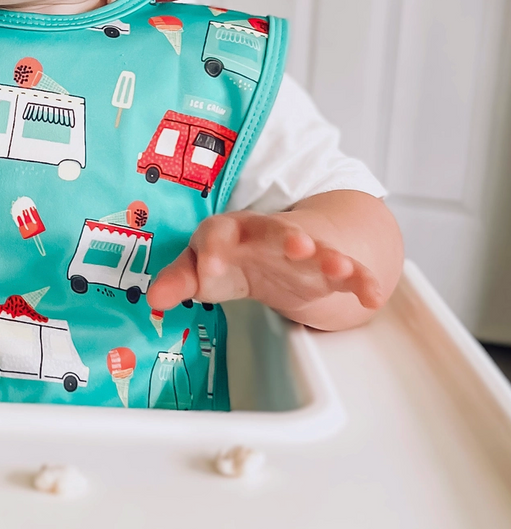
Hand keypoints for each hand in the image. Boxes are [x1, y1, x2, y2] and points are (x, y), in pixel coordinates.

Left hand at [147, 208, 384, 321]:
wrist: (285, 246)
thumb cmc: (236, 257)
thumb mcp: (206, 267)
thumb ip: (181, 280)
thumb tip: (154, 298)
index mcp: (231, 232)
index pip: (217, 234)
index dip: (212, 249)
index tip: (207, 268)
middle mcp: (268, 235)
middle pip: (276, 231)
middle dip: (286, 236)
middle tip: (297, 243)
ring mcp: (303, 249)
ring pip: (318, 248)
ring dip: (329, 255)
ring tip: (340, 265)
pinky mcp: (328, 267)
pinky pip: (349, 272)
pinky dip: (362, 282)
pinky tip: (374, 295)